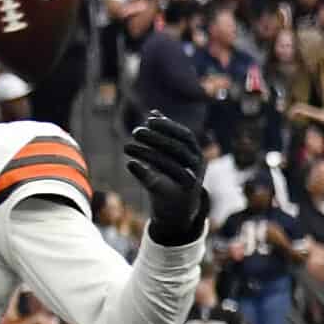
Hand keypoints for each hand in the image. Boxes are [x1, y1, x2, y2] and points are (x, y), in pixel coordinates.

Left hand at [125, 112, 208, 246]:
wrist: (178, 211)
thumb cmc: (173, 177)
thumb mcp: (170, 155)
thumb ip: (164, 135)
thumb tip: (153, 112)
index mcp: (196, 154)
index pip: (185, 136)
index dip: (169, 126)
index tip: (150, 119)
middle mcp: (196, 168)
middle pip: (176, 149)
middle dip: (155, 138)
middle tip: (136, 132)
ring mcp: (187, 183)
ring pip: (167, 165)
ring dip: (146, 153)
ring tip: (126, 146)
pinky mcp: (172, 196)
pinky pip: (157, 183)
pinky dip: (143, 172)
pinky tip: (130, 164)